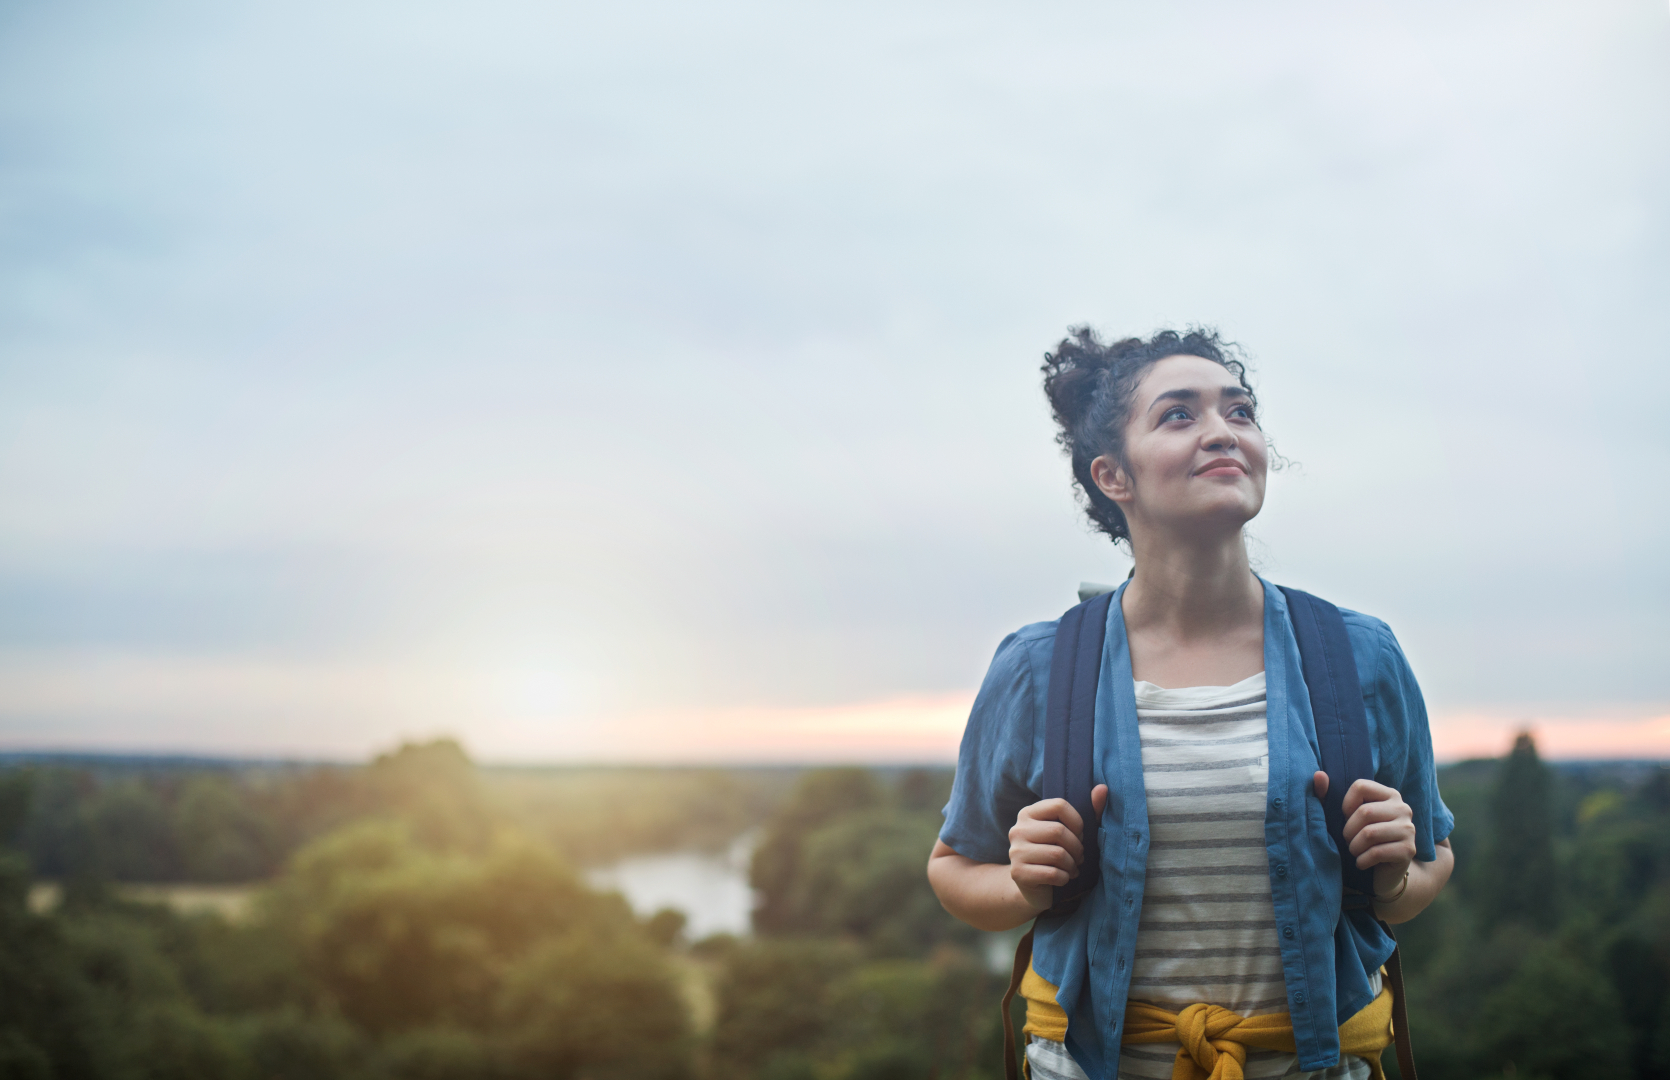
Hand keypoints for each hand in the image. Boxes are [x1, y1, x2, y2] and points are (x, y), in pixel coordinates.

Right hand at [1008, 785, 1108, 911]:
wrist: (1035, 888)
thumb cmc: (1057, 854)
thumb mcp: (1073, 832)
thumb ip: (1090, 810)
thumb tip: (1103, 788)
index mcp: (1028, 813)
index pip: (1059, 805)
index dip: (1077, 822)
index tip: (1079, 835)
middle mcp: (1017, 829)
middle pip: (1059, 831)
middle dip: (1077, 847)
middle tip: (1079, 856)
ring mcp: (1015, 852)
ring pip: (1057, 854)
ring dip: (1072, 865)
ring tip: (1072, 868)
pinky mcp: (1018, 873)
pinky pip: (1052, 873)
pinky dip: (1065, 878)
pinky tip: (1063, 878)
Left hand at [1312, 772, 1416, 898]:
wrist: (1383, 872)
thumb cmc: (1359, 838)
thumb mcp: (1343, 816)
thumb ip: (1328, 795)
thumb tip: (1318, 775)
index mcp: (1389, 794)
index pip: (1360, 786)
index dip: (1346, 805)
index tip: (1346, 818)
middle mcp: (1403, 808)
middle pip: (1364, 812)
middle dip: (1348, 831)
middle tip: (1348, 841)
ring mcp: (1409, 829)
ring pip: (1370, 834)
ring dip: (1354, 847)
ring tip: (1355, 851)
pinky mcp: (1409, 850)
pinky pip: (1376, 852)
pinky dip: (1362, 860)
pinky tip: (1362, 863)